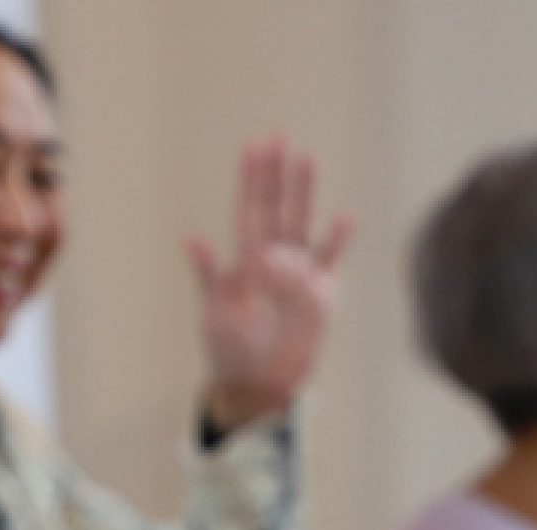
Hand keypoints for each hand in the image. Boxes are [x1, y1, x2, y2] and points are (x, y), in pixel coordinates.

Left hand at [190, 135, 353, 430]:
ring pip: (303, 224)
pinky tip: (345, 215)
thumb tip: (192, 239)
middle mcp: (274, 259)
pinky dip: (338, 239)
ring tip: (308, 158)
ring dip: (305, 193)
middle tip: (279, 136)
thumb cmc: (229, 351)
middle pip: (277, 207)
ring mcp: (299, 273)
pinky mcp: (321, 293)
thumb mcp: (214, 313)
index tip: (253, 147)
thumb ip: (209, 275)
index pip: (249, 210)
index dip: (251, 179)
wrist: (259, 386)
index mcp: (245, 260)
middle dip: (278, 173)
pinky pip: (331, 260)